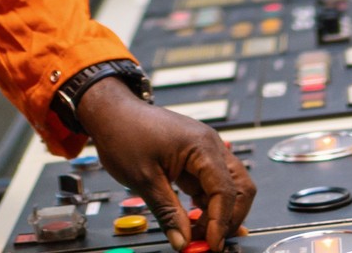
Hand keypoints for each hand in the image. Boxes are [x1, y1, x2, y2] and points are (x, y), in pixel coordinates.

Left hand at [74, 79, 253, 250]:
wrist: (111, 112)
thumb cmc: (124, 132)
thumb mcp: (144, 179)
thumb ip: (167, 212)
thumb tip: (183, 241)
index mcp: (202, 146)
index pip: (226, 190)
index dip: (221, 222)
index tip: (212, 244)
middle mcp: (210, 146)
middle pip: (240, 188)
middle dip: (229, 218)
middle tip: (211, 241)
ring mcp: (204, 152)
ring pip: (229, 188)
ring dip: (219, 213)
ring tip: (198, 233)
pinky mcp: (195, 159)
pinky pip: (212, 185)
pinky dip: (208, 205)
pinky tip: (194, 219)